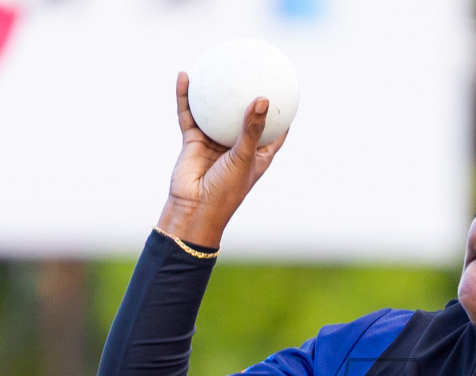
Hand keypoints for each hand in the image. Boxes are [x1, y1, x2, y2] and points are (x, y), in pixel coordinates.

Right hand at [157, 71, 288, 249]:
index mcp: (257, 155)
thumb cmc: (226, 191)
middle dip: (248, 95)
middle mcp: (236, 147)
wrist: (194, 210)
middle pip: (244, 116)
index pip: (275, 132)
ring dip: (215, 92)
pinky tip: (186, 76)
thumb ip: (252, 129)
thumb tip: (263, 98)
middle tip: (255, 71)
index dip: (282, 114)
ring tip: (219, 65)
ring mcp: (213, 142)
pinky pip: (189, 114)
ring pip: (215, 111)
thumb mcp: (244, 158)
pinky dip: (186, 97)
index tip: (289, 93)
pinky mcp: (193, 141)